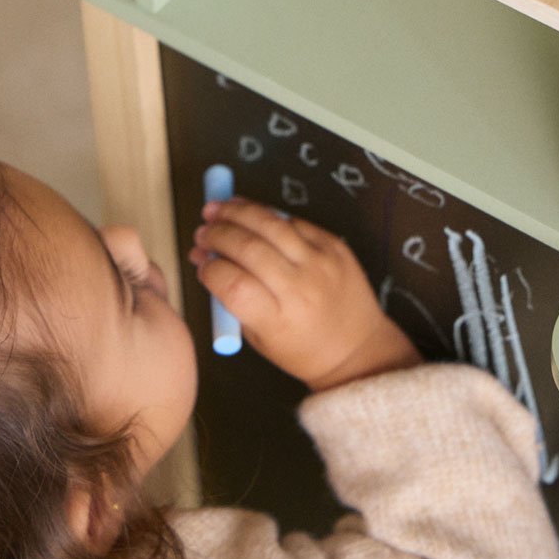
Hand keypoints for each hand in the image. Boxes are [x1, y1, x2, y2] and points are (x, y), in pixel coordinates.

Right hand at [189, 198, 420, 391]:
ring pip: (272, 224)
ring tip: (219, 208)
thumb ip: (231, 299)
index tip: (200, 260)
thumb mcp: (259, 339)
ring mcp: (320, 263)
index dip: (210, 267)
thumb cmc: (305, 349)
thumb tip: (204, 258)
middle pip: (248, 247)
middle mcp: (300, 288)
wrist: (357, 348)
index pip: (233, 284)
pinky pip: (295, 221)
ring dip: (239, 211)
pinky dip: (270, 215)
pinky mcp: (334, 246)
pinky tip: (253, 214)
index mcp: (278, 320)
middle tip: (203, 229)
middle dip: (218, 233)